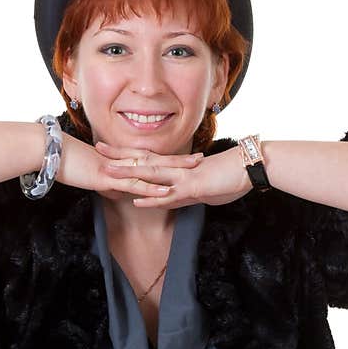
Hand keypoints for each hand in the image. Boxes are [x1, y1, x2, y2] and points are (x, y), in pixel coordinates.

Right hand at [54, 133, 208, 201]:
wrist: (53, 155)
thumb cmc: (71, 165)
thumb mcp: (95, 178)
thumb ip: (109, 185)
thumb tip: (118, 194)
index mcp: (122, 160)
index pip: (152, 158)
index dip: (171, 158)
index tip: (188, 158)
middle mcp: (125, 161)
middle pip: (158, 160)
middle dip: (181, 161)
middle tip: (202, 159)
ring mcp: (119, 169)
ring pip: (151, 170)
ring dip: (173, 172)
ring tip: (193, 172)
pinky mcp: (110, 178)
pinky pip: (135, 185)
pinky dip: (151, 189)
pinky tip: (165, 193)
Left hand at [97, 140, 252, 207]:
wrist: (249, 168)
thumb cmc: (229, 176)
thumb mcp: (202, 186)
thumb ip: (184, 192)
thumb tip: (172, 200)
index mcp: (178, 166)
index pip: (148, 156)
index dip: (128, 152)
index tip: (110, 148)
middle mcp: (177, 168)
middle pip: (142, 159)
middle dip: (119, 155)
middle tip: (97, 148)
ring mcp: (183, 177)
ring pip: (150, 173)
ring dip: (128, 173)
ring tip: (107, 172)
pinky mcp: (192, 188)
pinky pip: (168, 195)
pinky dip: (151, 198)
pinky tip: (136, 200)